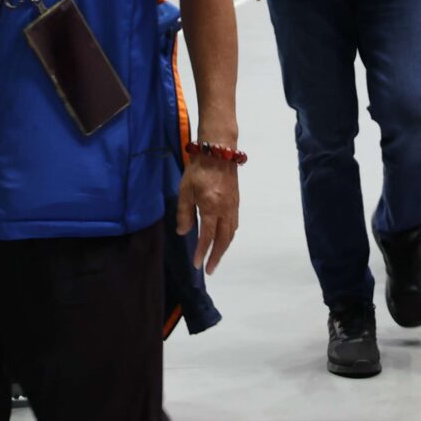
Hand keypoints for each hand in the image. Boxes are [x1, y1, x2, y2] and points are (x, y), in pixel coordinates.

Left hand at [177, 153, 240, 274]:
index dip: (202, 252)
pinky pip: (234, 224)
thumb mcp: (185, 190)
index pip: (207, 236)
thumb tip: (184, 232)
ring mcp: (233, 206)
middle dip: (217, 256)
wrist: (219, 151)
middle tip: (210, 269)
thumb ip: (184, 212)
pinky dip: (230, 235)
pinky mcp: (236, 201)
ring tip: (217, 257)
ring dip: (224, 248)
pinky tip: (224, 238)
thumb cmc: (199, 169)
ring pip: (231, 233)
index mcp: (211, 207)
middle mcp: (225, 210)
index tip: (197, 265)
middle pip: (224, 239)